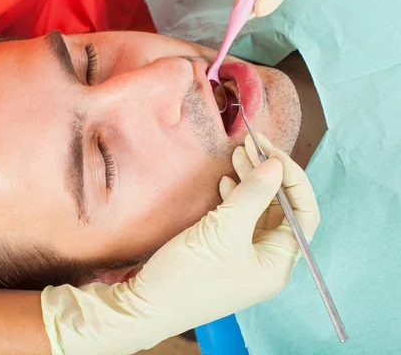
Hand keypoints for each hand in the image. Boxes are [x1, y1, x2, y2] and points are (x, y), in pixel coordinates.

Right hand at [41, 134, 319, 354]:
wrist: (145, 305)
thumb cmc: (189, 275)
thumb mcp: (223, 230)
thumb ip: (253, 195)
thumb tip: (277, 165)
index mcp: (278, 263)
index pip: (304, 213)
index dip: (293, 180)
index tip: (271, 153)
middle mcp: (266, 259)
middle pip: (281, 208)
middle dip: (269, 174)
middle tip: (252, 144)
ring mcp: (244, 255)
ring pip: (258, 210)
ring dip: (251, 180)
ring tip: (238, 153)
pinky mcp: (222, 250)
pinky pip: (239, 217)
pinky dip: (235, 195)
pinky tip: (226, 180)